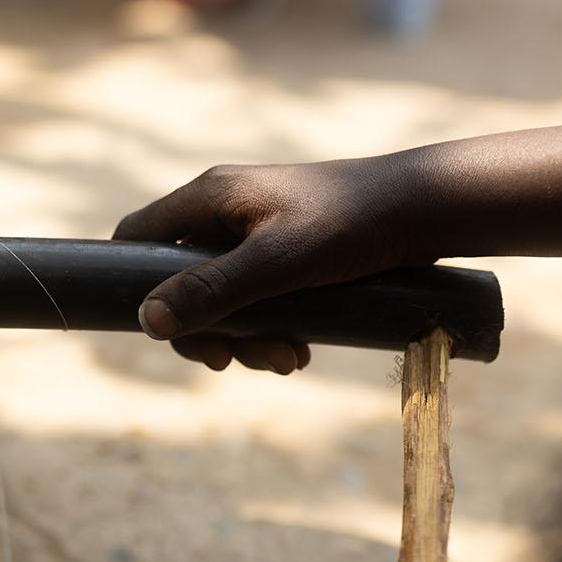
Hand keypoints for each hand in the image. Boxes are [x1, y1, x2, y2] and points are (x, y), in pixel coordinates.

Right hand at [113, 158, 418, 370]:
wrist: (428, 210)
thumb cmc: (352, 224)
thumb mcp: (277, 263)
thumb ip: (212, 290)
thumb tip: (148, 321)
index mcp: (211, 197)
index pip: (138, 236)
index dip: (132, 282)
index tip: (156, 330)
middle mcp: (226, 212)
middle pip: (180, 281)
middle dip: (206, 330)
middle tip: (231, 363)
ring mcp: (256, 234)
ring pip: (223, 299)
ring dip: (245, 339)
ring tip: (287, 359)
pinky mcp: (287, 254)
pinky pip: (258, 300)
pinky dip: (271, 329)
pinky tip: (301, 350)